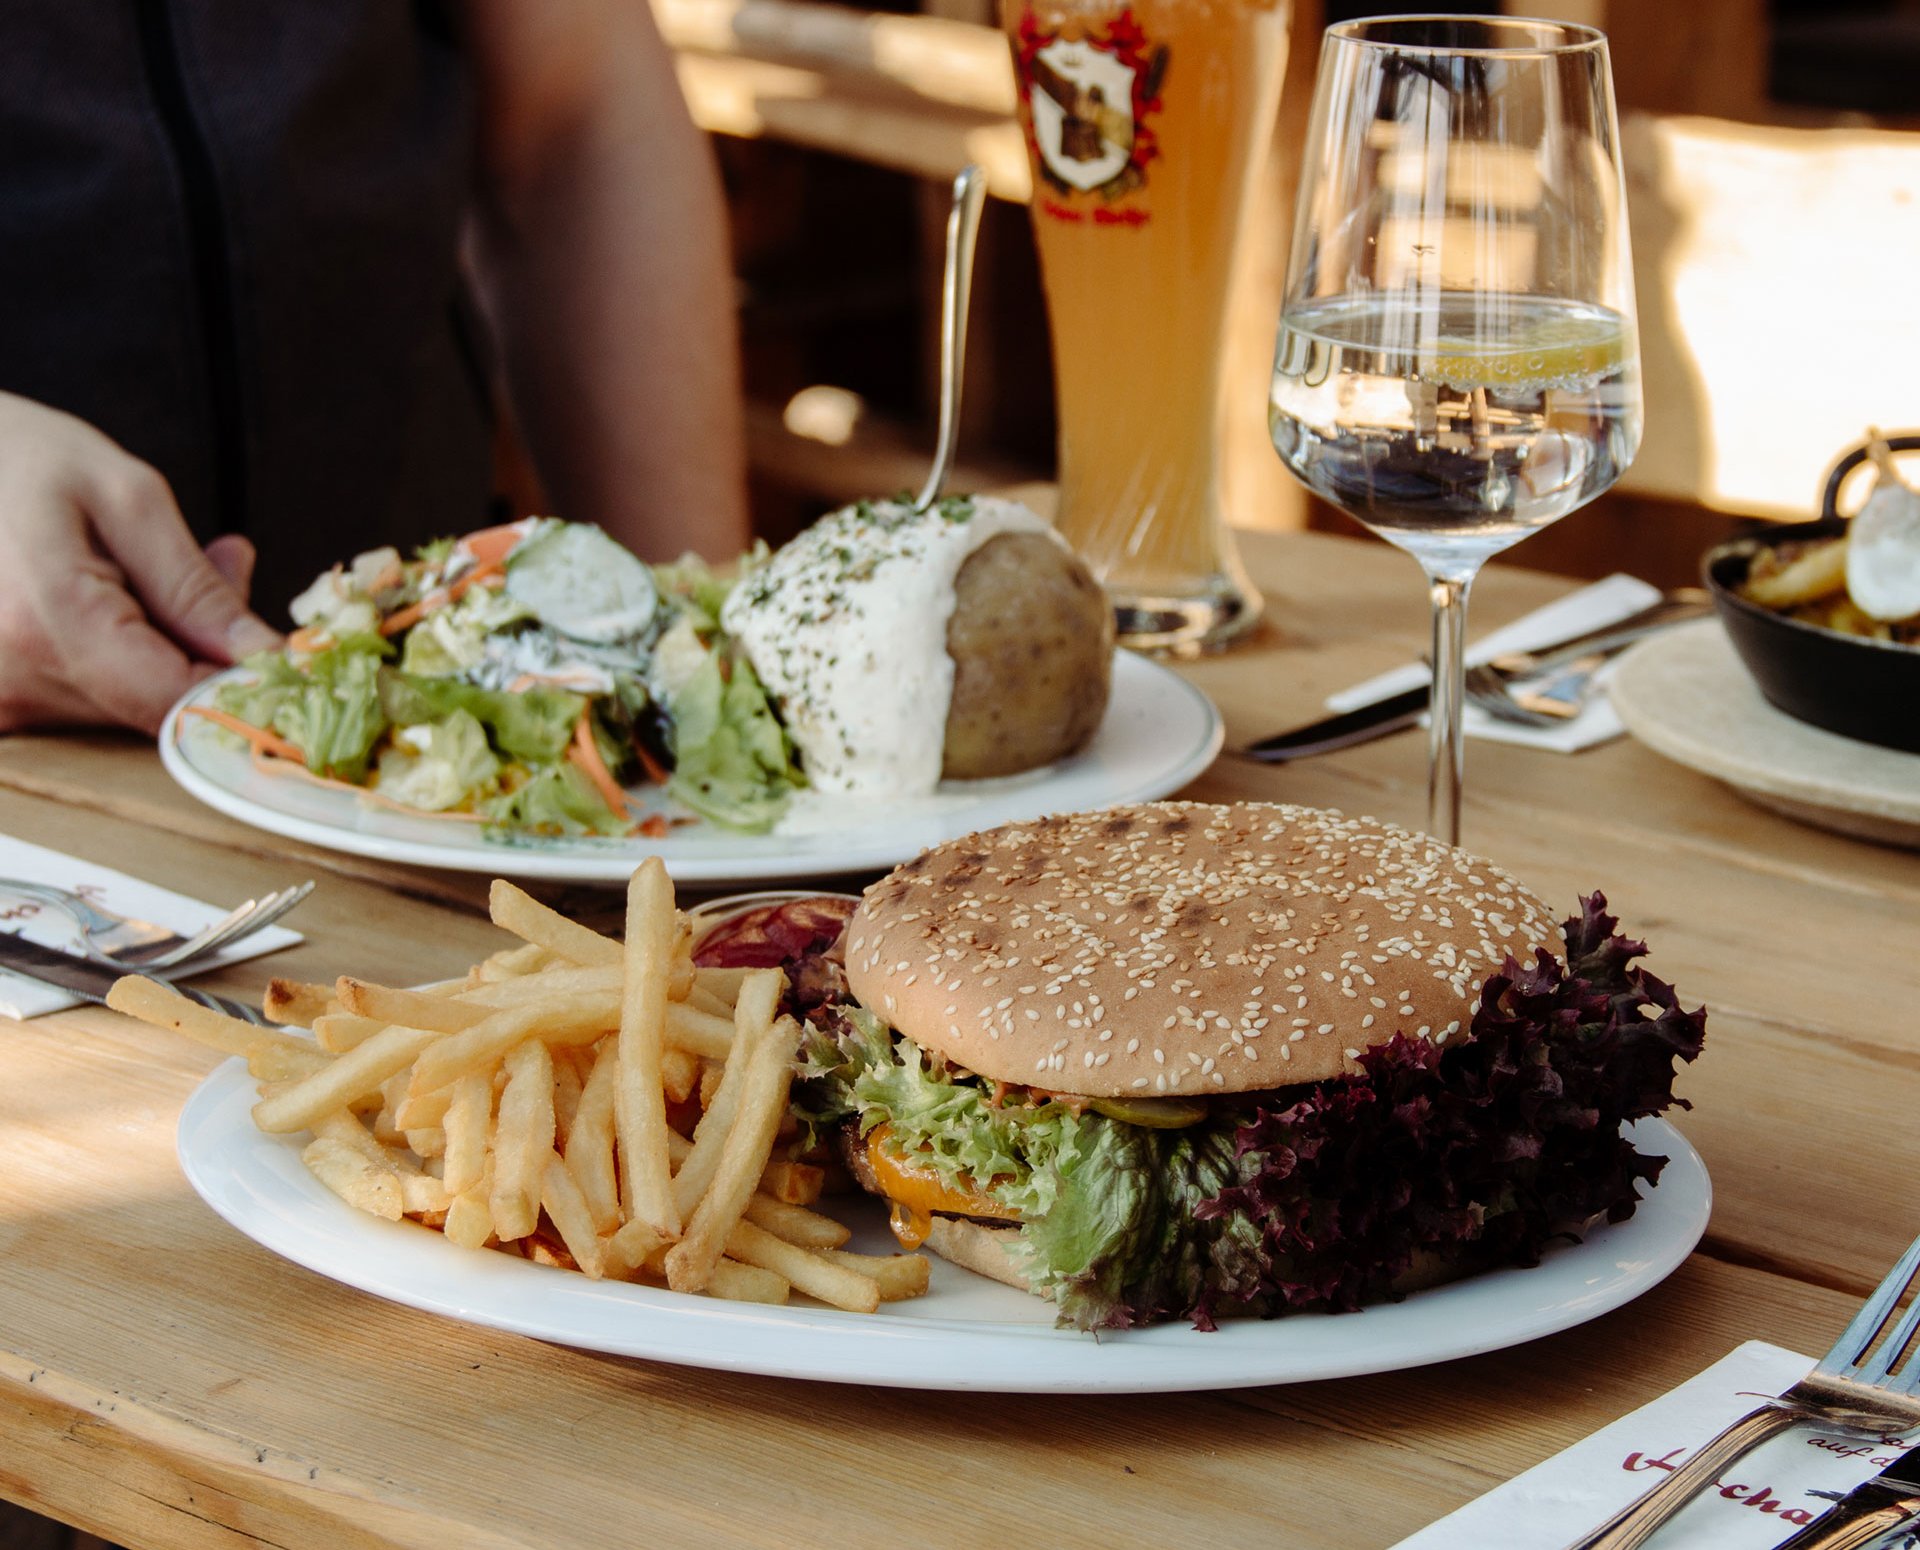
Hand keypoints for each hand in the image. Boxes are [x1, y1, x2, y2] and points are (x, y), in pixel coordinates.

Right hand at [0, 393, 280, 733]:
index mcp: (48, 624)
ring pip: (124, 703)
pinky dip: (120, 655)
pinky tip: (111, 594)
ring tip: (141, 567)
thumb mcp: (127, 499)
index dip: (239, 682)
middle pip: (153, 703)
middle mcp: (11, 681)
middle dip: (201, 647)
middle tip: (215, 562)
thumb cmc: (24, 459)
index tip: (279, 642)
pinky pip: (87, 698)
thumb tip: (265, 659)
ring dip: (161, 646)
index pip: (176, 701)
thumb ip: (196, 589)